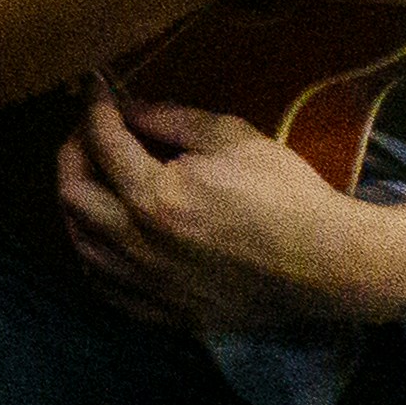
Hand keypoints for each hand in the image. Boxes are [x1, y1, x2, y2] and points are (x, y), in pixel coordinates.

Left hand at [58, 91, 405, 328]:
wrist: (333, 264)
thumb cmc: (287, 193)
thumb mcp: (231, 137)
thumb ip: (170, 119)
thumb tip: (127, 109)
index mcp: (155, 197)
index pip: (101, 143)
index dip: (94, 109)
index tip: (98, 91)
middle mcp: (141, 245)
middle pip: (72, 195)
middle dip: (73, 154)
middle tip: (91, 136)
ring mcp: (152, 286)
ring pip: (82, 247)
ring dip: (78, 208)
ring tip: (95, 184)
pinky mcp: (170, 313)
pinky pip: (109, 291)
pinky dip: (96, 261)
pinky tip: (107, 241)